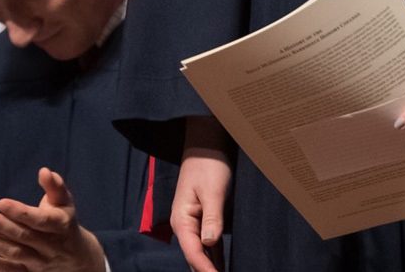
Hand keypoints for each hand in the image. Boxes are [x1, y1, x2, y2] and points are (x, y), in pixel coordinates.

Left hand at [0, 167, 105, 271]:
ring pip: (14, 254)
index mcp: (60, 225)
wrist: (76, 259)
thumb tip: (44, 171)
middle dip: (0, 226)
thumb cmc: (64, 222)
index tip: (1, 203)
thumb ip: (55, 186)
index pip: (40, 220)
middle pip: (23, 237)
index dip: (21, 213)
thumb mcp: (64, 203)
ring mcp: (38, 263)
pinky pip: (8, 271)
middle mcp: (50, 246)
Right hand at [172, 117, 230, 271]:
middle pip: (195, 257)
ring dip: (211, 266)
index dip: (206, 270)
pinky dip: (215, 256)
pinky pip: (209, 244)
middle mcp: (185, 225)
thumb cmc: (208, 165)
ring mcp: (194, 223)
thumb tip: (210, 243)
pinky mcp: (205, 219)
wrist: (206, 145)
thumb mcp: (212, 191)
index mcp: (182, 220)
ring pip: (202, 253)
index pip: (194, 253)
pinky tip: (222, 266)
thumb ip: (212, 217)